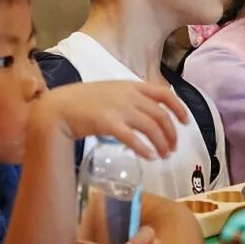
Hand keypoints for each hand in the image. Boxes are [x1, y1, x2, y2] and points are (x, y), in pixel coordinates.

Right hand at [34, 81, 189, 159]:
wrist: (58, 107)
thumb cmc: (83, 101)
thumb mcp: (111, 91)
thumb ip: (130, 98)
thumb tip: (148, 111)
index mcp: (131, 85)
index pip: (164, 94)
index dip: (179, 108)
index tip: (186, 122)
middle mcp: (129, 95)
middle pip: (161, 115)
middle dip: (171, 133)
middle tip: (172, 148)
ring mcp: (119, 108)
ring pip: (151, 128)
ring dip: (161, 143)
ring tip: (163, 156)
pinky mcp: (108, 123)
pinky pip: (133, 138)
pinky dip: (144, 149)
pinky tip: (149, 157)